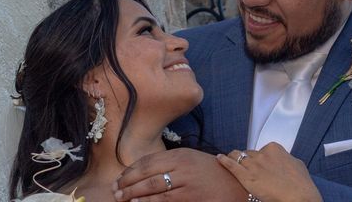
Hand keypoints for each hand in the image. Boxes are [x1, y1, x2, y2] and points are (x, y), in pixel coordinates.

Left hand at [113, 148, 246, 201]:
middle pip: (147, 173)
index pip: (148, 161)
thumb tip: (144, 172)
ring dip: (134, 194)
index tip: (119, 178)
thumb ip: (171, 164)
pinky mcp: (190, 196)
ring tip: (122, 198)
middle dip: (127, 183)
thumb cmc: (212, 173)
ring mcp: (186, 181)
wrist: (236, 183)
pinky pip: (165, 200)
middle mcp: (181, 165)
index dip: (131, 170)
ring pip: (153, 187)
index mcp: (179, 155)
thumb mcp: (191, 160)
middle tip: (115, 190)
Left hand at [216, 143, 321, 201]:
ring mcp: (253, 165)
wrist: (299, 197)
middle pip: (249, 154)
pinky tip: (219, 158)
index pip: (261, 150)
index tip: (259, 164)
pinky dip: (223, 160)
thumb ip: (286, 159)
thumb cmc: (301, 185)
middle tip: (249, 168)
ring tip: (229, 159)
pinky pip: (231, 165)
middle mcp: (262, 154)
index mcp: (274, 148)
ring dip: (234, 158)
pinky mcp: (246, 176)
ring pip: (238, 156)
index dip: (259, 158)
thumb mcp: (297, 164)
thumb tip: (284, 160)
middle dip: (248, 160)